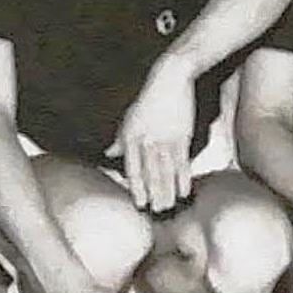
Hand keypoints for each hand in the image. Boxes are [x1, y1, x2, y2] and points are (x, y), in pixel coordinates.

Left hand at [107, 57, 195, 211]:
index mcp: (131, 137)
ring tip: (169, 206)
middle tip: (157, 212)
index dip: (137, 187)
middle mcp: (147, 140)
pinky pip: (182, 162)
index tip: (140, 203)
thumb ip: (120, 139)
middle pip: (151, 173)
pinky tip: (184, 191)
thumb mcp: (130, 117)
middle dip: (154, 194)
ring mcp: (165, 139)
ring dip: (168, 191)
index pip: (133, 168)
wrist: (171, 79)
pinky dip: (184, 178)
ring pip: (166, 171)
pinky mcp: (182, 135)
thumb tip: (108, 154)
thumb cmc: (149, 99)